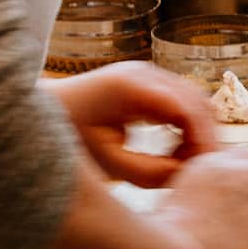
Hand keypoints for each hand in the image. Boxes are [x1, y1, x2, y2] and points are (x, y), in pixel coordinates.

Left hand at [51, 62, 219, 185]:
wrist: (42, 115)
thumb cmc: (67, 140)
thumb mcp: (106, 163)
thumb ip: (147, 172)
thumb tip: (185, 175)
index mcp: (131, 87)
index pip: (185, 109)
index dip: (201, 140)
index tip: (202, 171)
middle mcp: (145, 73)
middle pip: (197, 101)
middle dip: (204, 138)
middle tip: (198, 173)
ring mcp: (149, 75)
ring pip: (195, 101)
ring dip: (199, 132)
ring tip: (185, 165)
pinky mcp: (150, 85)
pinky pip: (184, 103)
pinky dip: (188, 127)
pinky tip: (176, 152)